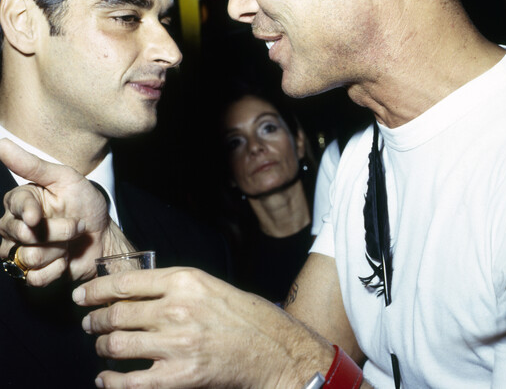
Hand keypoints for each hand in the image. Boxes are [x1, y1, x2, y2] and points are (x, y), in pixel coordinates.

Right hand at [0, 138, 127, 283]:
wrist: (103, 235)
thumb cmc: (85, 203)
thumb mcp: (65, 178)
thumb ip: (32, 165)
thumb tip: (1, 143)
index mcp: (21, 201)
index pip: (14, 206)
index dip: (27, 212)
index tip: (36, 217)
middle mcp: (14, 226)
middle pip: (23, 234)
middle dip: (58, 230)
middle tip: (76, 225)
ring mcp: (21, 251)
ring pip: (29, 257)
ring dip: (60, 249)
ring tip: (70, 242)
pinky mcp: (31, 273)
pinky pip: (35, 277)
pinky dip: (57, 269)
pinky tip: (65, 259)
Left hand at [74, 267, 335, 388]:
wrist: (269, 347)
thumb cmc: (240, 314)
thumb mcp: (207, 284)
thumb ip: (172, 285)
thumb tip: (130, 290)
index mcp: (185, 280)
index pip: (125, 282)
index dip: (96, 289)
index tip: (81, 294)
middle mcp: (177, 309)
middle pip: (117, 313)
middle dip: (94, 319)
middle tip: (88, 322)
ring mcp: (177, 344)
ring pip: (116, 345)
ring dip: (100, 347)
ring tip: (100, 346)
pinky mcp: (178, 377)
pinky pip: (129, 381)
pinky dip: (110, 381)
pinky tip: (106, 379)